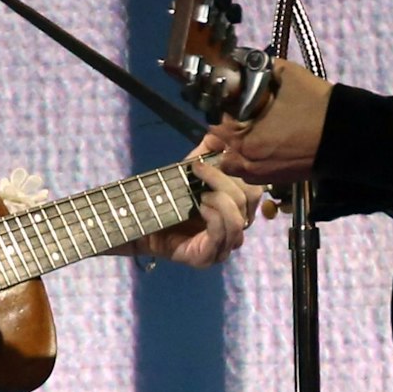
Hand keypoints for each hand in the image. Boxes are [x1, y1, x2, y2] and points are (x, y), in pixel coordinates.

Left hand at [140, 150, 263, 268]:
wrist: (138, 226)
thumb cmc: (166, 201)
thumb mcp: (188, 172)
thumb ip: (205, 152)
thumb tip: (219, 133)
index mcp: (235, 209)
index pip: (254, 189)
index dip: (239, 169)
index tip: (217, 153)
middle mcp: (235, 229)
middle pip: (249, 201)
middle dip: (225, 181)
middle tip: (200, 170)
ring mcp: (224, 246)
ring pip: (239, 220)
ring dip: (220, 199)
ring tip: (199, 193)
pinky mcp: (208, 258)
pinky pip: (222, 234)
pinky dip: (214, 216)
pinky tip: (200, 207)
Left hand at [211, 58, 329, 186]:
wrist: (349, 136)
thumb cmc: (317, 107)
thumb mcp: (288, 75)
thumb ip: (261, 66)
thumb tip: (246, 61)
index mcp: (246, 140)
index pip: (216, 127)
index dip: (222, 111)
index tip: (231, 101)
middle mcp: (250, 163)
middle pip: (222, 148)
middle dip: (227, 132)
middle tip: (241, 116)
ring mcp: (264, 176)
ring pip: (235, 164)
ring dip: (237, 149)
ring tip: (252, 132)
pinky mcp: (279, 181)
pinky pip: (253, 173)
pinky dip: (253, 160)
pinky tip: (268, 143)